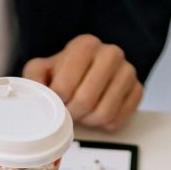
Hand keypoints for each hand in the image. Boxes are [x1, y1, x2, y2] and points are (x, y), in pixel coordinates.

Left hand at [23, 34, 142, 131]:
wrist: (91, 72)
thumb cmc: (65, 73)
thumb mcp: (43, 70)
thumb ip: (33, 79)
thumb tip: (32, 97)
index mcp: (85, 45)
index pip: (65, 85)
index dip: (58, 102)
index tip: (58, 102)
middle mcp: (111, 53)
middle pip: (86, 101)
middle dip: (73, 114)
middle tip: (70, 112)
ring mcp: (127, 71)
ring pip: (104, 113)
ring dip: (89, 121)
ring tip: (83, 113)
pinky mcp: (138, 89)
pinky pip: (118, 119)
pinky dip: (104, 124)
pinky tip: (97, 114)